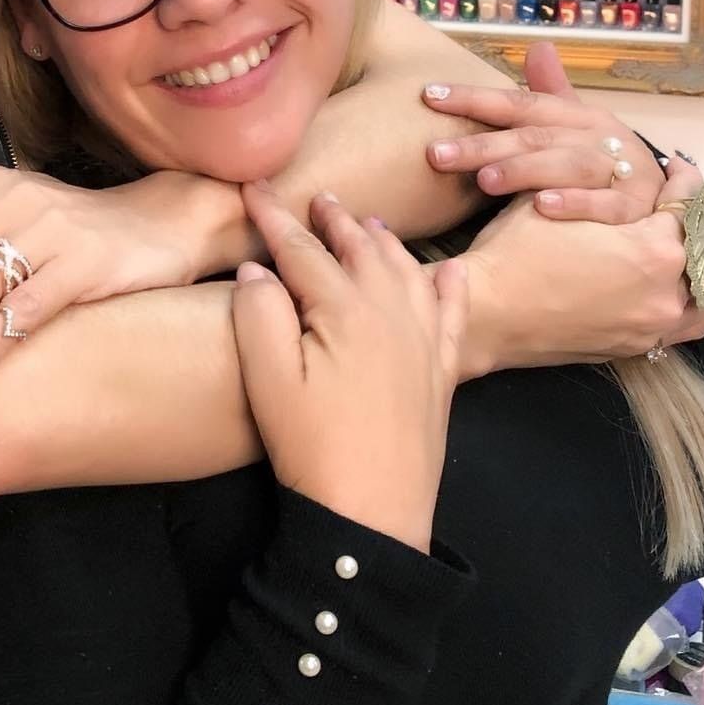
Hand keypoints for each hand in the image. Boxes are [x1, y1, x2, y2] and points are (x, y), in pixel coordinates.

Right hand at [233, 185, 466, 551]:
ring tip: (367, 223)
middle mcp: (392, 314)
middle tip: (315, 198)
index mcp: (345, 310)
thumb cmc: (312, 448)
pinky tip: (446, 270)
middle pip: (362, 249)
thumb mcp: (268, 380)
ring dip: (384, 242)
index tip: (252, 188)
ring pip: (407, 271)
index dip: (274, 217)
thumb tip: (257, 267)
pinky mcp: (440, 374)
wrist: (372, 516)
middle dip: (335, 219)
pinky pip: (451, 313)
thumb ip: (258, 313)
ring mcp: (423, 342)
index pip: (303, 249)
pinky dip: (448, 285)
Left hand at [420, 41, 665, 219]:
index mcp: (574, 115)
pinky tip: (542, 209)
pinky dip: (576, 206)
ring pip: (566, 166)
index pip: (517, 103)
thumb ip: (550, 92)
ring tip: (484, 180)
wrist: (671, 194)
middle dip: (482, 145)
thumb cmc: (605, 156)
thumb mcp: (578, 122)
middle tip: (435, 155)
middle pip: (532, 137)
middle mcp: (593, 137)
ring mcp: (616, 171)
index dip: (473, 98)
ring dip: (524, 171)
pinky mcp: (633, 207)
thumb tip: (538, 47)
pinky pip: (605, 206)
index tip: (428, 96)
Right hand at [457, 153, 703, 376]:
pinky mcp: (632, 348)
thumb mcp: (554, 196)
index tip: (680, 166)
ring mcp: (651, 327)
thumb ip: (602, 181)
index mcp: (654, 251)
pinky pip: (683, 331)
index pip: (686, 206)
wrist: (482, 314)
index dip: (685, 180)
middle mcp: (666, 294)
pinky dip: (695, 312)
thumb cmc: (514, 253)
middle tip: (703, 200)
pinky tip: (691, 305)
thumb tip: (623, 162)